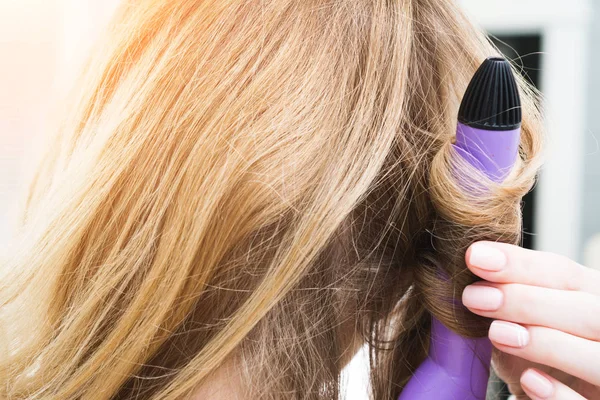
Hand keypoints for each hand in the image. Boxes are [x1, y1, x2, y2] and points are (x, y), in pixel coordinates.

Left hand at [461, 242, 599, 399]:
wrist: (548, 397)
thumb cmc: (536, 354)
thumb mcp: (521, 321)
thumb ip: (507, 295)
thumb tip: (474, 264)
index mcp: (593, 298)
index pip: (565, 274)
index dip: (521, 265)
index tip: (475, 257)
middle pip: (587, 311)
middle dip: (528, 301)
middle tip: (474, 297)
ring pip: (599, 358)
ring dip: (548, 343)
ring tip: (496, 333)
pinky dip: (561, 395)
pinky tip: (530, 381)